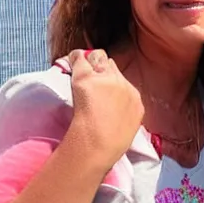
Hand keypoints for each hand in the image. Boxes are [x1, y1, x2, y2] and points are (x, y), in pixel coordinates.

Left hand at [66, 49, 143, 171]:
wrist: (98, 145)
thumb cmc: (110, 145)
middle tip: (90, 78)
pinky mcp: (86, 77)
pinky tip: (69, 62)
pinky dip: (74, 59)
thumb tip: (114, 109)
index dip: (109, 79)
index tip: (101, 85)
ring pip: (97, 56)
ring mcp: (104, 78)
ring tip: (79, 70)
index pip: (121, 77)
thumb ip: (124, 111)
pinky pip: (79, 58)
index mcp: (134, 97)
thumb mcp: (128, 127)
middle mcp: (121, 83)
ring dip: (88, 63)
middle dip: (100, 67)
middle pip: (110, 63)